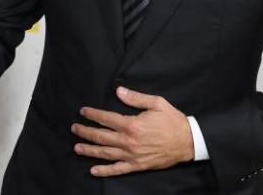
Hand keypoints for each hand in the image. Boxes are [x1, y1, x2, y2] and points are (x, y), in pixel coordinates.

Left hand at [71, 87, 193, 176]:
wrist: (188, 142)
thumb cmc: (172, 121)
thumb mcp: (157, 103)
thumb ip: (136, 98)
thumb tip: (118, 91)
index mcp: (132, 124)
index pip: (106, 119)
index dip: (92, 114)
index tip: (83, 112)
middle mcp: (129, 141)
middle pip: (101, 136)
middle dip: (85, 132)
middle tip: (74, 128)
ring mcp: (132, 155)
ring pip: (105, 153)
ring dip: (89, 150)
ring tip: (77, 147)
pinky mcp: (137, 166)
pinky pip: (118, 170)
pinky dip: (105, 171)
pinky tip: (93, 170)